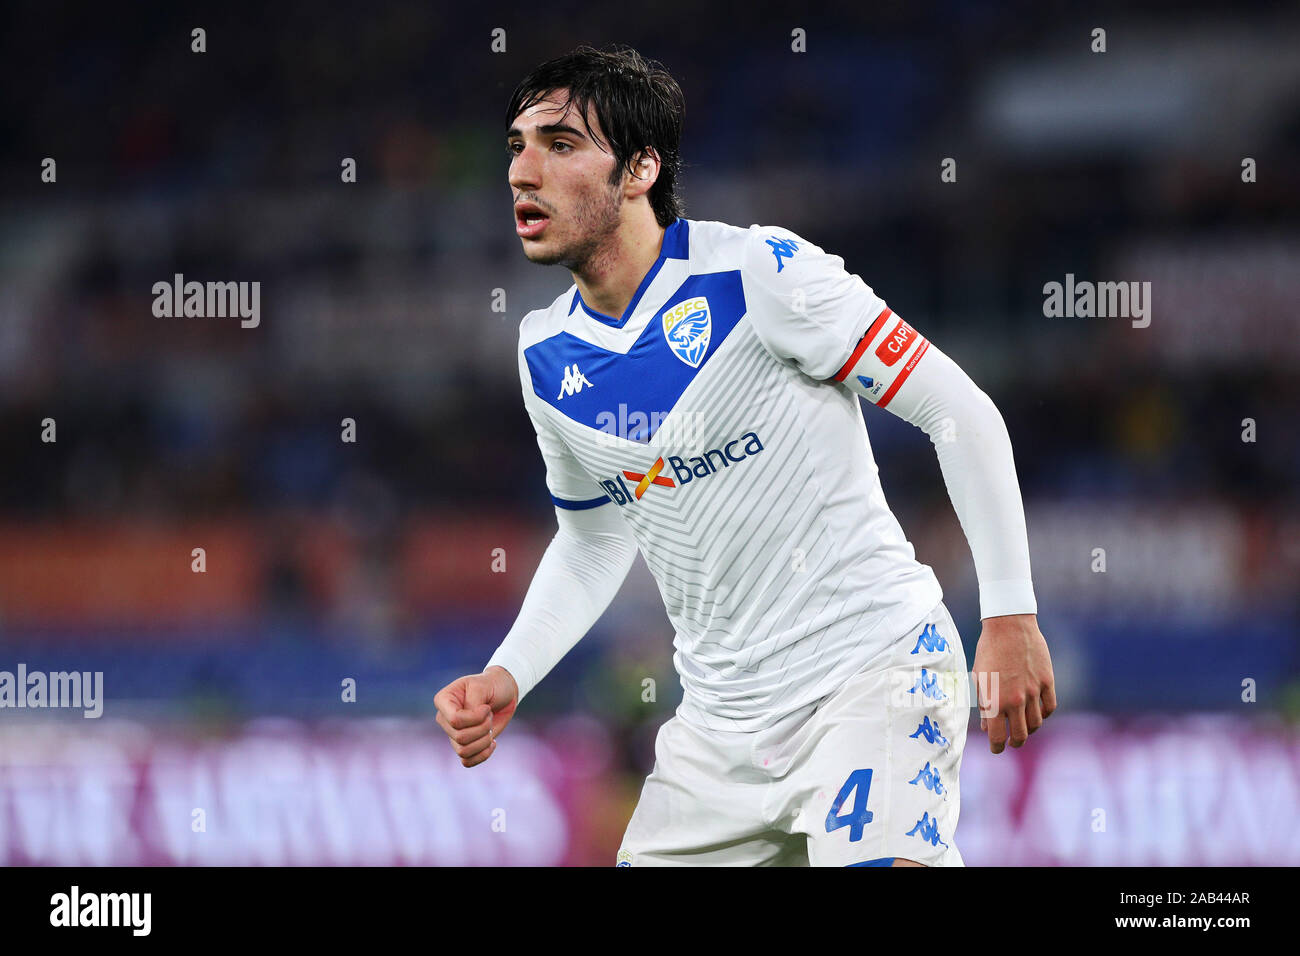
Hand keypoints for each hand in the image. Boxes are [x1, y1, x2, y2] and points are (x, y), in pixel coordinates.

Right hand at [434, 665, 519, 767]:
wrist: (503, 692)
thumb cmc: (491, 685)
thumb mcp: (482, 686)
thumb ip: (473, 704)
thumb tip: (469, 724)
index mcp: (443, 700)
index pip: (455, 721)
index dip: (475, 718)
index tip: (486, 708)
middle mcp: (445, 719)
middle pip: (460, 737)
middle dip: (482, 728)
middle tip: (489, 715)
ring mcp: (453, 733)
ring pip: (463, 751)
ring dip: (484, 741)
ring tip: (490, 727)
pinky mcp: (464, 744)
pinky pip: (467, 761)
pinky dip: (482, 755)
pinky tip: (492, 743)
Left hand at [971, 613, 1056, 753]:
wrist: (1009, 626)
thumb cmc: (988, 650)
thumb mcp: (979, 677)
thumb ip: (984, 704)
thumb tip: (987, 726)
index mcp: (995, 701)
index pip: (997, 736)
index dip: (996, 747)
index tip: (996, 749)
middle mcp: (1016, 700)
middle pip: (1021, 735)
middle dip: (1015, 743)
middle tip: (1011, 743)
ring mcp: (1034, 692)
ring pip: (1036, 723)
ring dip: (1029, 730)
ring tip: (1023, 728)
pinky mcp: (1047, 682)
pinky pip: (1049, 707)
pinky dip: (1043, 714)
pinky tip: (1037, 714)